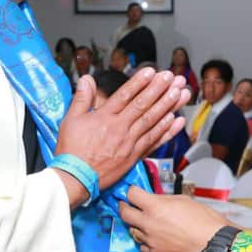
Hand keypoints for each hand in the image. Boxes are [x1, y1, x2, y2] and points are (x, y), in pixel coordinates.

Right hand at [57, 69, 189, 192]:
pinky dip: (167, 131)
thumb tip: (87, 79)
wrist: (76, 179)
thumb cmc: (72, 151)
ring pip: (152, 121)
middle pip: (143, 105)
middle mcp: (119, 128)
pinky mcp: (134, 156)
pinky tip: (176, 121)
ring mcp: (129, 143)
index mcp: (104, 117)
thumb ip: (82, 98)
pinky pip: (154, 141)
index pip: (125, 95)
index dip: (140, 82)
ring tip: (180, 93)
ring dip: (168, 106)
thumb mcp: (71, 120)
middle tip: (172, 77)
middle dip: (159, 89)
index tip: (151, 72)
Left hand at [118, 186, 232, 251]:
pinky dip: (145, 240)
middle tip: (127, 205)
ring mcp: (150, 240)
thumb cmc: (203, 220)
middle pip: (124, 213)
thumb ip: (163, 199)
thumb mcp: (183, 200)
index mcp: (155, 207)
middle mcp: (148, 223)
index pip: (132, 194)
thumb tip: (154, 200)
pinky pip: (142, 245)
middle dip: (124, 207)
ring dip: (137, 225)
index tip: (133, 192)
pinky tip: (153, 237)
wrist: (212, 243)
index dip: (132, 191)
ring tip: (146, 222)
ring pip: (133, 230)